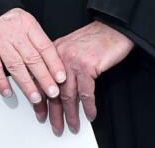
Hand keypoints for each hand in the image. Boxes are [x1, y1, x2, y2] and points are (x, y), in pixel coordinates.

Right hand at [0, 8, 66, 108]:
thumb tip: (50, 61)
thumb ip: (34, 38)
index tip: (61, 77)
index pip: (44, 46)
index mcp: (27, 24)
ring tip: (35, 97)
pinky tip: (8, 92)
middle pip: (32, 58)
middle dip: (44, 78)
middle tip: (53, 92)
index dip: (54, 63)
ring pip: (15, 65)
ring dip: (27, 84)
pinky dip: (1, 82)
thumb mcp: (23, 20)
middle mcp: (13, 32)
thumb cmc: (3, 16)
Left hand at [46, 21, 132, 135]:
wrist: (113, 27)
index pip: (42, 81)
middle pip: (53, 91)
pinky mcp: (88, 66)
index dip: (41, 101)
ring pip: (69, 95)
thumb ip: (62, 65)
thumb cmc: (95, 39)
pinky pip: (86, 94)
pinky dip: (89, 107)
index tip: (41, 114)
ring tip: (73, 126)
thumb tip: (56, 88)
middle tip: (55, 127)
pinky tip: (90, 115)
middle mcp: (60, 57)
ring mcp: (74, 61)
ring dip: (71, 114)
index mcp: (53, 52)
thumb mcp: (72, 48)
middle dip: (54, 113)